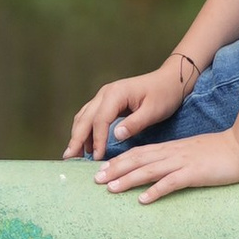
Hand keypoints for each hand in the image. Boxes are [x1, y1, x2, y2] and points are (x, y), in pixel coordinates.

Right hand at [64, 52, 197, 157]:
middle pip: (85, 118)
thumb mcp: (153, 110)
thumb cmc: (164, 94)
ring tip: (73, 155)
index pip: (100, 120)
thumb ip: (135, 123)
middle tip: (69, 159)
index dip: (97, 140)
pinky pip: (90, 117)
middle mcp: (105, 93)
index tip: (96, 157)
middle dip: (76, 139)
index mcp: (116, 93)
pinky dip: (85, 131)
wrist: (170, 80)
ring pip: (84, 117)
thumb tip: (116, 135)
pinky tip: (85, 145)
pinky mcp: (107, 102)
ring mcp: (104, 96)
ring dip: (77, 136)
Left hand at [96, 125, 238, 203]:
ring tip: (110, 189)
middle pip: (138, 160)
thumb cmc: (220, 152)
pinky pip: (171, 183)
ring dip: (128, 179)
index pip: (139, 152)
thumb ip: (176, 160)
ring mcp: (183, 162)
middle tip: (95, 179)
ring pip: (149, 170)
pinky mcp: (195, 173)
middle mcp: (172, 153)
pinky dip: (156, 191)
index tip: (102, 168)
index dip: (119, 160)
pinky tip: (143, 200)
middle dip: (115, 169)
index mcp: (171, 148)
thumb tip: (161, 171)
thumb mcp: (192, 154)